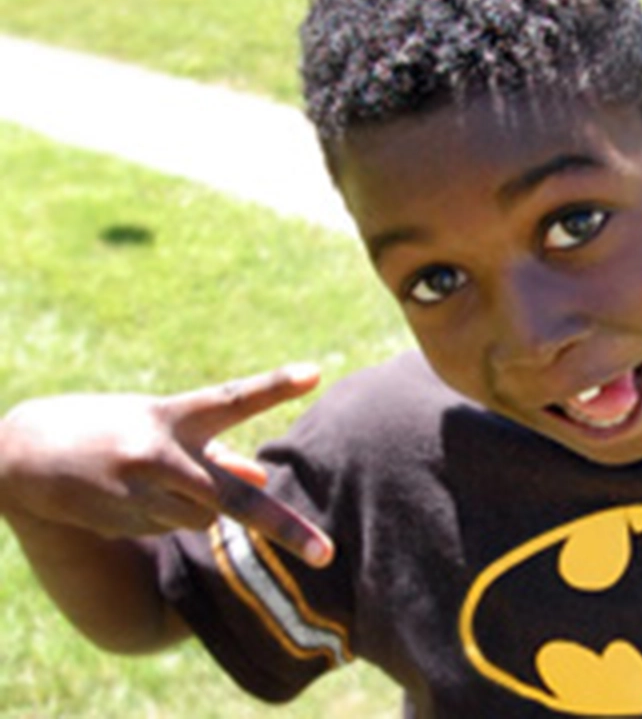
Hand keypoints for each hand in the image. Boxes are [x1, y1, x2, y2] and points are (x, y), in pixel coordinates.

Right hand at [0, 365, 333, 567]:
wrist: (28, 454)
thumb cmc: (114, 431)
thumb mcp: (163, 427)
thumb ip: (218, 452)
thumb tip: (262, 478)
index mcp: (175, 415)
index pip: (232, 399)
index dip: (273, 387)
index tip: (314, 373)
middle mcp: (162, 454)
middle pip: (234, 497)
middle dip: (282, 527)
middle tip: (326, 552)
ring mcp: (144, 492)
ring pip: (206, 518)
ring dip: (199, 507)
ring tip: (156, 481)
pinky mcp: (129, 520)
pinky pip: (176, 527)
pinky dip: (169, 516)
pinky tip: (133, 496)